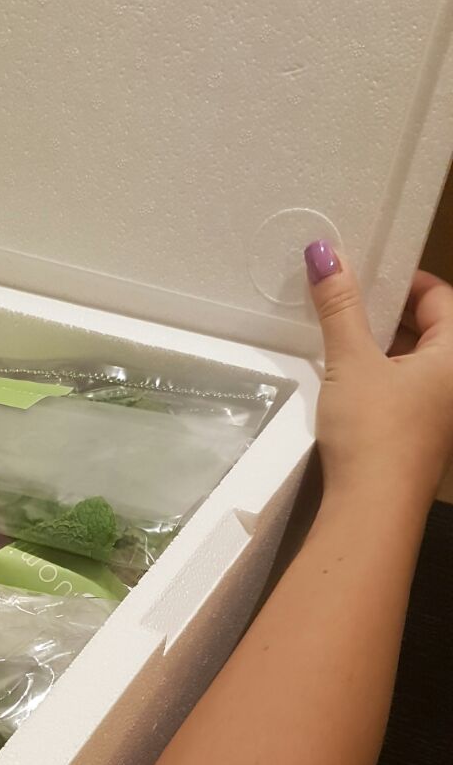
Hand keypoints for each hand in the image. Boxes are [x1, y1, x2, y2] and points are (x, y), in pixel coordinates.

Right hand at [306, 243, 452, 508]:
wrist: (372, 511)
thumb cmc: (375, 433)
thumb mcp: (351, 362)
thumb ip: (339, 307)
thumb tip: (324, 253)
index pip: (438, 296)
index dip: (402, 282)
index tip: (365, 277)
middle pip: (428, 329)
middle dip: (385, 315)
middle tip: (345, 305)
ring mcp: (440, 413)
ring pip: (412, 363)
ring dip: (378, 349)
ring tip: (339, 342)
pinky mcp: (418, 438)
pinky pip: (402, 393)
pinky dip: (377, 380)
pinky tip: (345, 385)